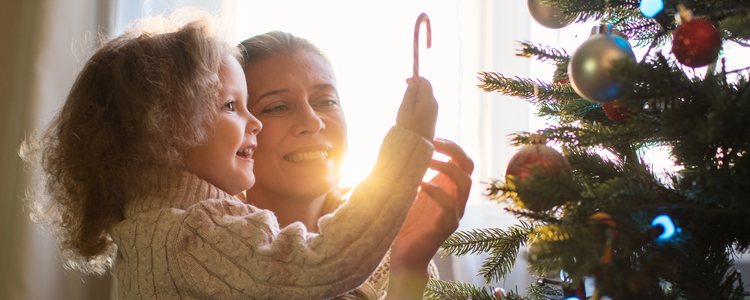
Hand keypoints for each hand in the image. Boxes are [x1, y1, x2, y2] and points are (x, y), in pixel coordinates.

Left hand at [391, 138, 473, 270]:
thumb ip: (413, 173)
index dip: (452, 147)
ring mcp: (455, 213)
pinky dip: (436, 191)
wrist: (405, 254)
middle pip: (468, 168)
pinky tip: (421, 184)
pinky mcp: (447, 227)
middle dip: (452, 151)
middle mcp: (457, 199)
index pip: (464, 161)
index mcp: (449, 189)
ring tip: (427, 161)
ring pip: (464, 184)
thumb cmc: (405, 222)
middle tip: (432, 144)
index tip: (433, 137)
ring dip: (446, 168)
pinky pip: (449, 206)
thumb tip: (401, 147)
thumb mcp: (410, 192)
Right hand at [396, 77, 437, 140]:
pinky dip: (419, 104)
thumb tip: (413, 81)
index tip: (405, 82)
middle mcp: (434, 104)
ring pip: (426, 97)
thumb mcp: (405, 108)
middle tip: (405, 98)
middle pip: (427, 89)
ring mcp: (435, 111)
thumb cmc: (408, 127)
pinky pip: (426, 105)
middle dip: (416, 89)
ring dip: (416, 98)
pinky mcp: (433, 117)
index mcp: (428, 100)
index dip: (416, 79)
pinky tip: (412, 114)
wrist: (414, 146)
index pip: (425, 82)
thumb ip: (410, 93)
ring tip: (407, 108)